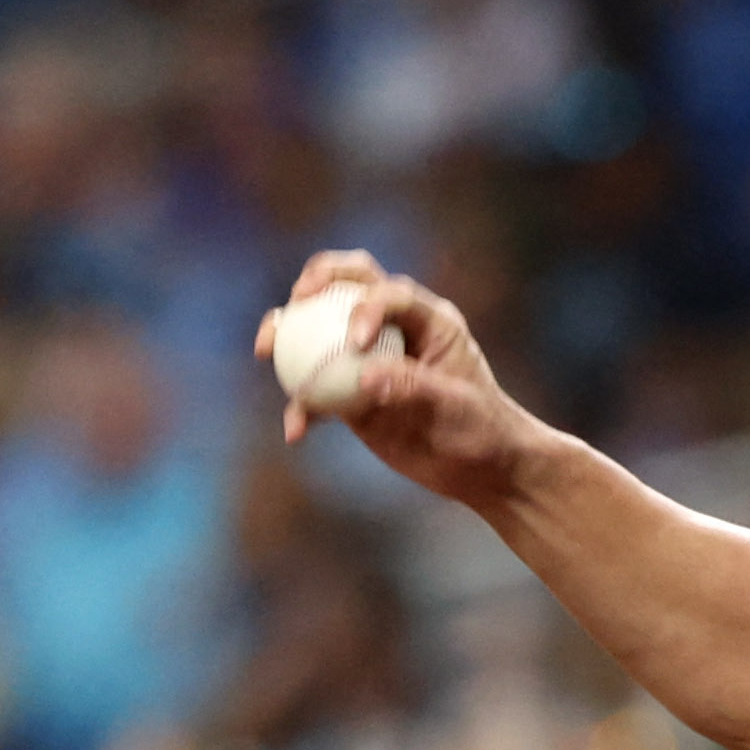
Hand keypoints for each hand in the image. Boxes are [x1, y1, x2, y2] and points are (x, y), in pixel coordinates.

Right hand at [258, 252, 539, 512]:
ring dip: (286, 334)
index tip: (356, 342)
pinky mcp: (352, 394)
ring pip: (318, 332)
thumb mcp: (455, 406)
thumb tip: (365, 378)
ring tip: (266, 351)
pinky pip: (317, 392)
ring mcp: (368, 358)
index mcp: (427, 318)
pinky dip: (303, 408)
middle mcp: (393, 328)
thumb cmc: (482, 428)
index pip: (389, 293)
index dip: (366, 306)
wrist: (483, 467)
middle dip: (314, 282)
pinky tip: (295, 432)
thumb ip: (412, 386)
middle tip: (294, 303)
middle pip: (347, 284)